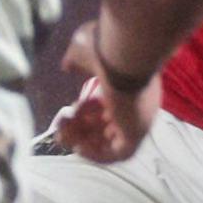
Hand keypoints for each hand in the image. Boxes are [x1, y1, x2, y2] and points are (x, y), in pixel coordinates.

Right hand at [51, 21, 160, 162]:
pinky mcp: (137, 132)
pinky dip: (98, 155)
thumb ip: (77, 61)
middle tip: (61, 126)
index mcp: (132, 84)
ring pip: (111, 140)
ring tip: (63, 135)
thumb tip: (68, 66)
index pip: (111, 105)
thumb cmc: (106, 46)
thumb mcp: (84, 51)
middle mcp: (139, 104)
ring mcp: (140, 119)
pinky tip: (78, 147)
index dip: (88, 110)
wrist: (125, 49)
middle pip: (110, 124)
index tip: (73, 107)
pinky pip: (119, 154)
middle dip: (82, 127)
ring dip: (84, 141)